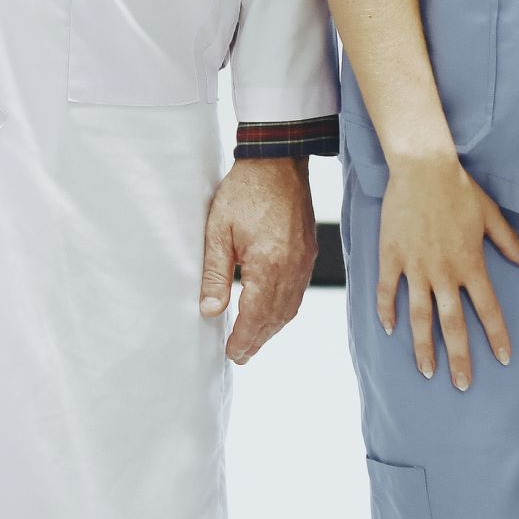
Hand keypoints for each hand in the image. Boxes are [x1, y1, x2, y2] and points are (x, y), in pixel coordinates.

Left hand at [199, 158, 316, 364]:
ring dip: (271, 328)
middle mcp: (292, 268)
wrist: (278, 162)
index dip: (243, 338)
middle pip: (275, 317)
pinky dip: (284, 310)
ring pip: (290, 307)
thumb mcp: (218, 231)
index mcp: (269, 264)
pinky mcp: (308, 252)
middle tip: (240, 356)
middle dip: (257, 340)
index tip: (232, 353)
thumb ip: (215, 274)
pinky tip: (271, 314)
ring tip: (254, 341)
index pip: (255, 315)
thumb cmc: (244, 192)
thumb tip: (209, 311)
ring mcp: (304, 261)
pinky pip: (298, 291)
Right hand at [377, 156, 518, 390]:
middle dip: (460, 358)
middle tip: (463, 385)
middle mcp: (444, 272)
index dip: (497, 337)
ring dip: (423, 347)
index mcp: (471, 264)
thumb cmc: (459, 189)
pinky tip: (388, 330)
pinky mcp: (392, 257)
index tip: (504, 359)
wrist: (422, 168)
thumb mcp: (491, 215)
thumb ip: (510, 243)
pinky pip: (388, 291)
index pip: (488, 310)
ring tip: (426, 371)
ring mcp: (415, 267)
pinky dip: (387, 312)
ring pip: (420, 316)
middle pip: (453, 325)